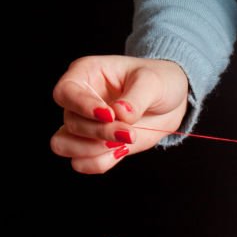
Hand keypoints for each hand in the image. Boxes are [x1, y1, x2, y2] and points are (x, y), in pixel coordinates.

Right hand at [50, 55, 188, 173]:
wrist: (171, 104)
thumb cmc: (158, 82)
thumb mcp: (152, 82)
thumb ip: (136, 98)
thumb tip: (120, 114)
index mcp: (85, 74)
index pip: (66, 92)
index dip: (83, 106)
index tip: (109, 115)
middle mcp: (79, 101)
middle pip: (71, 122)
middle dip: (100, 132)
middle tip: (129, 133)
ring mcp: (86, 125)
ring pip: (64, 145)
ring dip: (92, 150)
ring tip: (121, 144)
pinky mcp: (97, 146)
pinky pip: (82, 162)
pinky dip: (99, 163)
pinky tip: (120, 152)